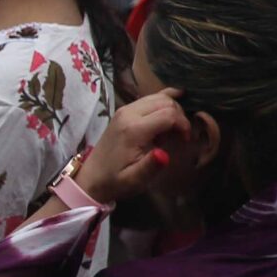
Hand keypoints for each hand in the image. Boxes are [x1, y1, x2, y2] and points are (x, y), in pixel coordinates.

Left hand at [75, 88, 196, 203]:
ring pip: (158, 97)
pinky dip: (163, 100)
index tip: (185, 140)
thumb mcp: (135, 179)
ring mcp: (124, 110)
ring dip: (172, 109)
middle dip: (180, 115)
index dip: (183, 125)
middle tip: (180, 134)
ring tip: (174, 128)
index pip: (169, 114)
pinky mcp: (123, 111)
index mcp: (133, 130)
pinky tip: (176, 98)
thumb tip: (164, 154)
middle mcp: (128, 114)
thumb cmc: (115, 179)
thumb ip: (150, 166)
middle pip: (165, 101)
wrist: (91, 177)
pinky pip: (148, 99)